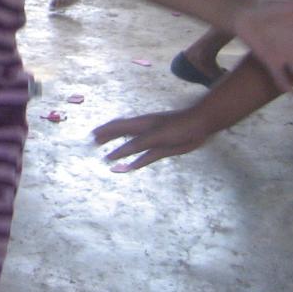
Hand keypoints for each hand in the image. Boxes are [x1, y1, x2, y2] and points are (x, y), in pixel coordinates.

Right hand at [91, 108, 210, 170]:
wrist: (201, 125)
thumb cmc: (179, 127)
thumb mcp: (157, 136)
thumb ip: (138, 144)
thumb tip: (118, 151)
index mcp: (140, 124)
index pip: (117, 127)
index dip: (104, 132)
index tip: (91, 136)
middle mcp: (143, 130)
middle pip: (121, 133)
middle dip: (107, 137)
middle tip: (93, 143)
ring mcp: (152, 139)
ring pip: (131, 144)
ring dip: (119, 149)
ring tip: (107, 155)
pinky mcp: (162, 148)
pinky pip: (145, 156)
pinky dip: (136, 161)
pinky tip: (130, 167)